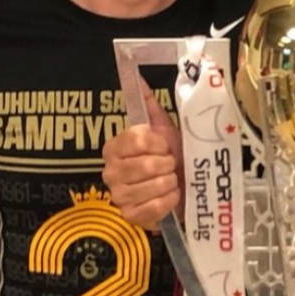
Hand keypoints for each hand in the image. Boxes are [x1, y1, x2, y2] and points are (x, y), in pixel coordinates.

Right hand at [101, 84, 182, 231]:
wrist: (184, 185)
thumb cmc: (174, 155)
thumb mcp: (164, 128)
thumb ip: (149, 106)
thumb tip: (139, 79)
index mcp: (115, 147)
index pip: (137, 139)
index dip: (159, 143)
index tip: (166, 145)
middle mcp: (110, 171)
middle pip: (145, 165)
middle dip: (167, 164)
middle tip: (171, 164)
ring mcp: (118, 195)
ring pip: (150, 187)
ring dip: (169, 183)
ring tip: (171, 180)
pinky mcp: (130, 216)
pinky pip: (152, 208)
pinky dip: (168, 201)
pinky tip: (171, 196)